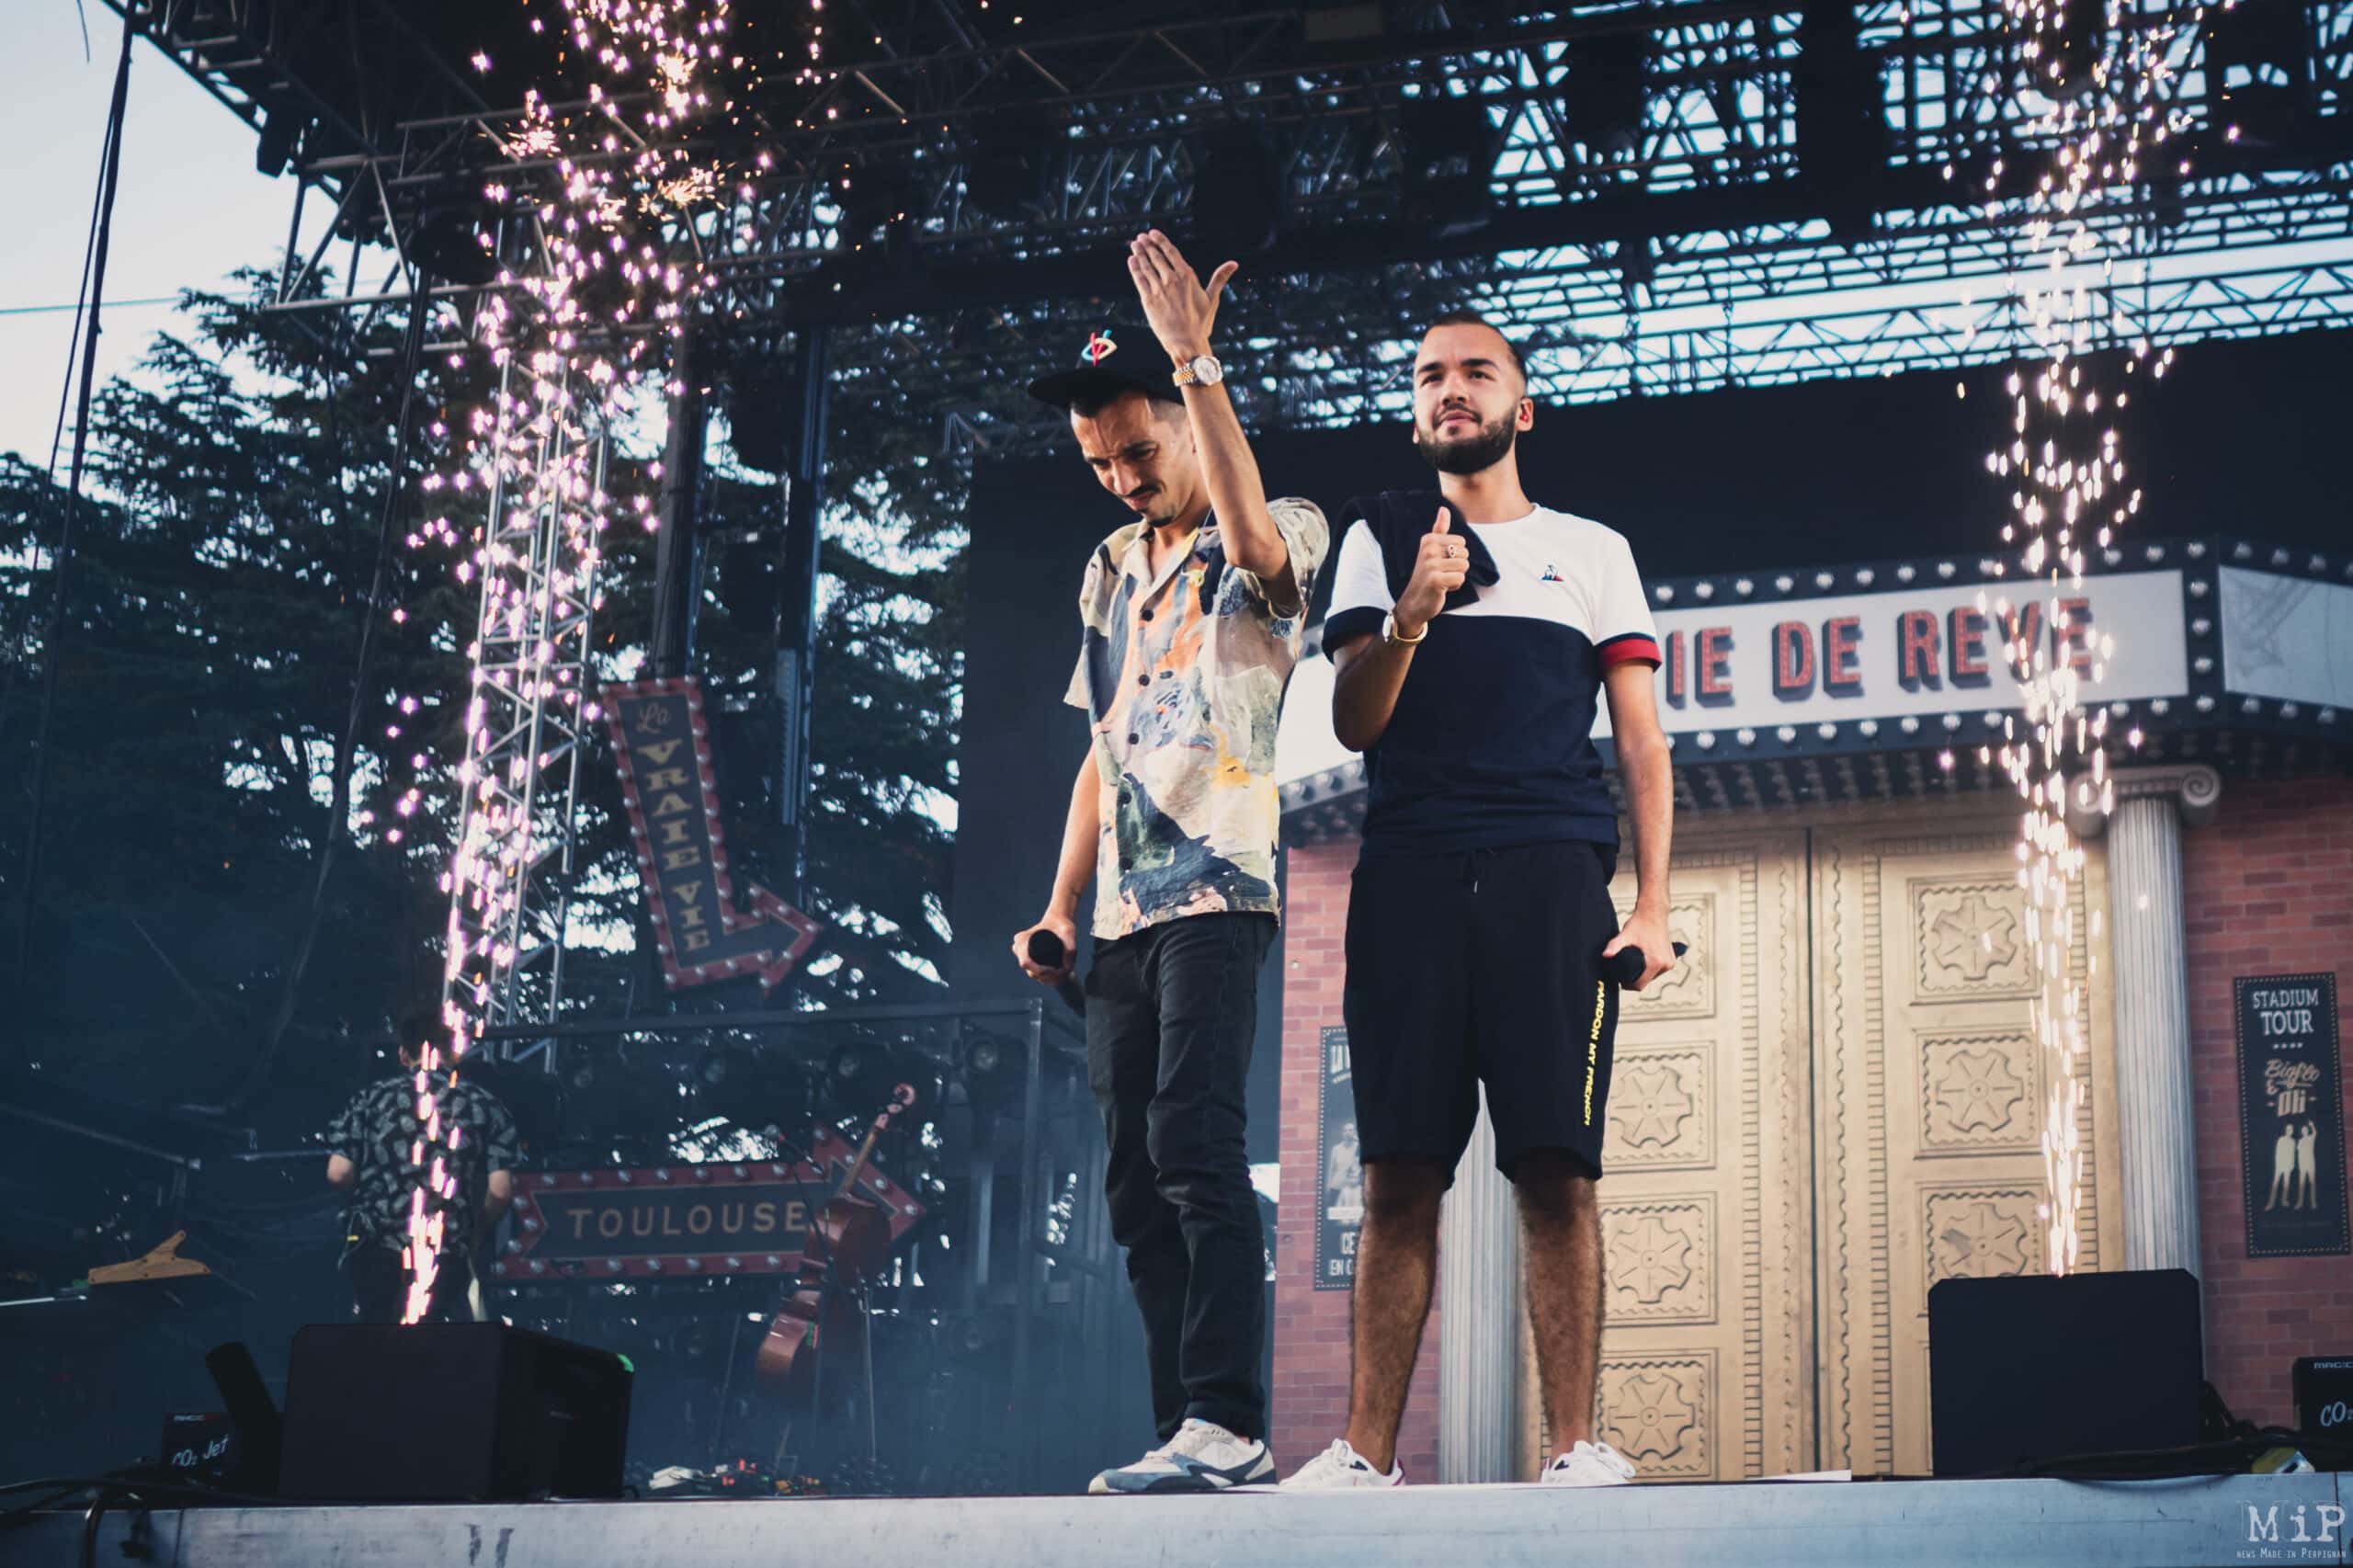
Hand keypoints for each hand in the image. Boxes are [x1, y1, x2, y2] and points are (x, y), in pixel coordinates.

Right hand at [1012, 911, 1078, 985]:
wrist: (1058, 920)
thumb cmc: (1061, 924)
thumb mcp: (1068, 933)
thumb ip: (1071, 948)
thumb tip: (1067, 968)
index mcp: (1022, 940)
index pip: (1026, 962)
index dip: (1041, 970)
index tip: (1056, 969)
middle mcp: (1019, 948)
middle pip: (1031, 972)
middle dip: (1048, 977)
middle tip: (1064, 972)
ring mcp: (1023, 954)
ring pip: (1033, 975)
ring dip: (1048, 979)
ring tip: (1063, 975)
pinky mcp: (1029, 958)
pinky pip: (1035, 973)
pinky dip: (1046, 978)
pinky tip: (1057, 978)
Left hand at [1127, 229, 1235, 364]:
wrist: (1185, 342)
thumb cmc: (1200, 323)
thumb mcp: (1212, 298)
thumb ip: (1220, 278)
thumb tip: (1234, 263)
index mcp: (1187, 276)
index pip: (1171, 252)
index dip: (1160, 241)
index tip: (1153, 233)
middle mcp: (1171, 280)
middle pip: (1156, 257)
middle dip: (1147, 245)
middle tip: (1140, 237)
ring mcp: (1158, 289)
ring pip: (1146, 266)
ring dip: (1139, 254)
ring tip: (1134, 245)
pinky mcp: (1149, 300)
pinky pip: (1140, 279)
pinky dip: (1135, 269)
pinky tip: (1132, 261)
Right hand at [1392, 506, 1467, 635]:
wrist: (1414, 602)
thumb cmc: (1426, 575)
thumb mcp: (1430, 550)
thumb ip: (1439, 529)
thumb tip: (1444, 508)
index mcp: (1428, 539)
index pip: (1461, 542)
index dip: (1455, 556)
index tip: (1440, 563)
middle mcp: (1428, 550)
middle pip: (1465, 553)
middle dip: (1458, 567)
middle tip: (1441, 573)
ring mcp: (1431, 565)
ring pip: (1464, 566)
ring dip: (1456, 577)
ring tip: (1442, 580)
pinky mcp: (1435, 580)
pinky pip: (1460, 578)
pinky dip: (1454, 586)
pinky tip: (1442, 588)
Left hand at [1602, 909, 1675, 991]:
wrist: (1654, 912)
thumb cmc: (1640, 923)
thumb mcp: (1626, 935)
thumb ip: (1615, 946)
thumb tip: (1605, 955)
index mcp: (1656, 962)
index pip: (1640, 985)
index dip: (1628, 985)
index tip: (1620, 979)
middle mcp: (1666, 965)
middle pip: (1646, 981)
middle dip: (1635, 978)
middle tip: (1625, 968)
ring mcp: (1670, 962)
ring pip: (1652, 976)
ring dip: (1643, 974)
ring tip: (1634, 964)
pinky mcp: (1671, 959)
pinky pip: (1658, 970)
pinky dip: (1650, 969)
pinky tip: (1643, 962)